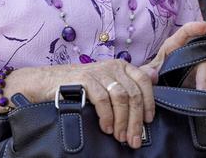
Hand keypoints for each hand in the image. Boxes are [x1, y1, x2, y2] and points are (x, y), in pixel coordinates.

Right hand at [35, 58, 153, 148]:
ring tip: (119, 136)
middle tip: (133, 139)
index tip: (148, 122)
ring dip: (122, 121)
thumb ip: (131, 80)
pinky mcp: (85, 79)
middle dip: (136, 120)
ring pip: (121, 98)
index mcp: (121, 66)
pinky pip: (103, 100)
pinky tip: (106, 128)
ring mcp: (98, 71)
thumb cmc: (81, 85)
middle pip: (133, 94)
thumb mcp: (108, 82)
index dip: (149, 102)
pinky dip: (107, 117)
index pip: (144, 80)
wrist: (49, 83)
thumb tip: (156, 76)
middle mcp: (112, 66)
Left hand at [139, 21, 205, 93]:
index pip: (185, 32)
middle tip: (202, 90)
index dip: (194, 28)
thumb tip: (151, 74)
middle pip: (205, 60)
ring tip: (203, 101)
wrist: (165, 92)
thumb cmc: (156, 77)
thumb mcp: (149, 74)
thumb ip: (146, 73)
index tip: (204, 26)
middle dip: (205, 76)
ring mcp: (205, 69)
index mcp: (174, 47)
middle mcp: (193, 55)